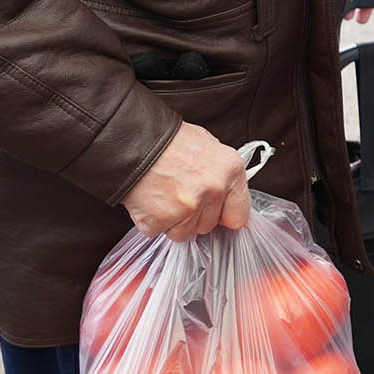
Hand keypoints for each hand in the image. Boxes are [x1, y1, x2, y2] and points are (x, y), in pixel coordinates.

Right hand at [123, 122, 250, 241]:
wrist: (133, 140)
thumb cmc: (168, 141)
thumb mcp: (208, 147)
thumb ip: (221, 175)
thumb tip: (226, 195)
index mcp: (231, 170)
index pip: (239, 215)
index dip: (223, 215)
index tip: (214, 213)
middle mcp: (214, 189)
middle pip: (208, 226)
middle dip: (194, 216)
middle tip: (178, 194)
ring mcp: (189, 206)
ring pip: (183, 233)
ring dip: (172, 220)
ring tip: (163, 195)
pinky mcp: (161, 219)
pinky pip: (158, 231)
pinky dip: (151, 220)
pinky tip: (149, 200)